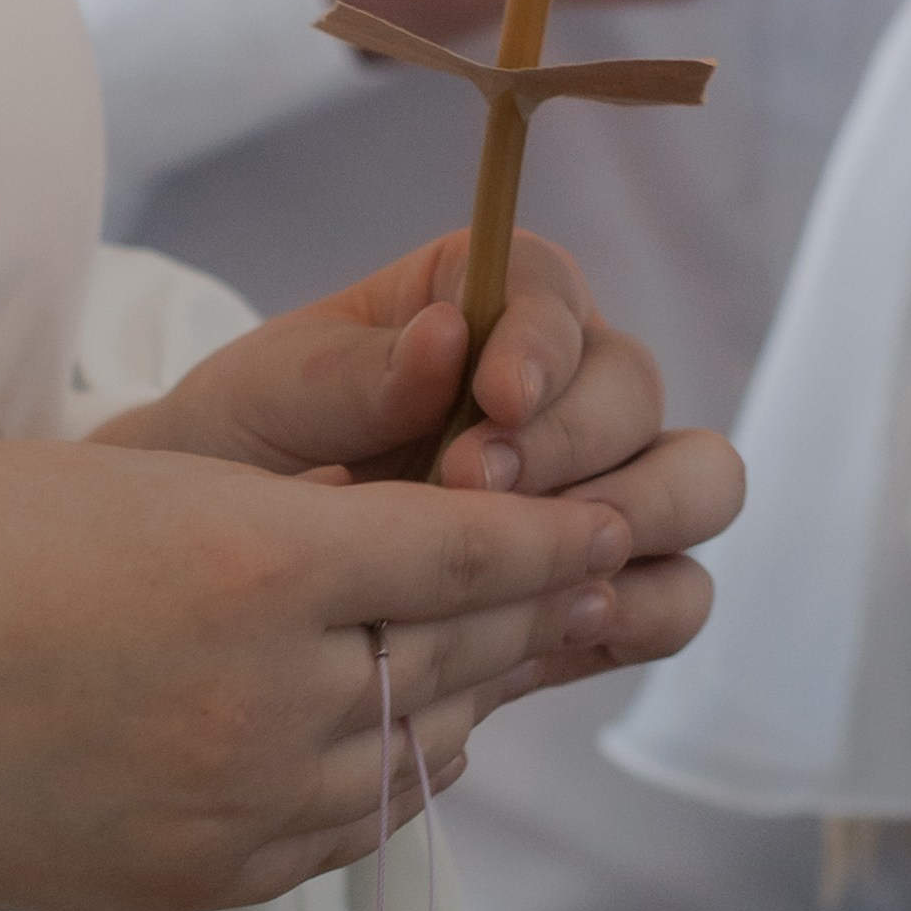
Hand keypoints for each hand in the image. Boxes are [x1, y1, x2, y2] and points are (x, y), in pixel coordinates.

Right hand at [0, 437, 686, 910]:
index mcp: (253, 566)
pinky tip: (391, 739)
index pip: (473, 550)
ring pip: (415, 753)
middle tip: (601, 580)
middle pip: (464, 658)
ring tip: (499, 654)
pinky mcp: (191, 880)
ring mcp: (231, 809)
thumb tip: (431, 521)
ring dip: (462, 697)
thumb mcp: (135, 470)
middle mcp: (265, 701)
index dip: (556, 533)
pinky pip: (343, 831)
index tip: (614, 515)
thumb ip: (295, 492)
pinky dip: (388, 777)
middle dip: (533, 613)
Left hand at [100, 229, 741, 679]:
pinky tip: (569, 620)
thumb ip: (349, 373)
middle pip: (638, 388)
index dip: (543, 340)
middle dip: (576, 441)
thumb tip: (443, 342)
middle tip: (477, 491)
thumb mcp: (261, 401)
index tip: (496, 394)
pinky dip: (643, 605)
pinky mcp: (599, 582)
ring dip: (639, 516)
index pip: (553, 291)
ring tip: (547, 565)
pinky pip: (675, 591)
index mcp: (479, 303)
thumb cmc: (234, 454)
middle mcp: (558, 385)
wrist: (214, 577)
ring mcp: (592, 485)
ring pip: (697, 482)